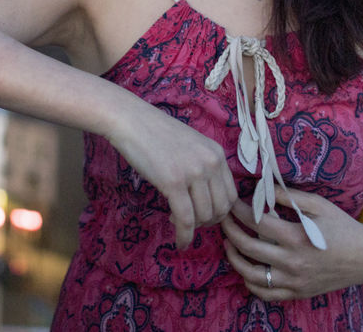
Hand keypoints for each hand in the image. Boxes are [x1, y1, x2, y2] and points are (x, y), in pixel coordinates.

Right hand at [107, 99, 237, 247]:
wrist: (130, 121)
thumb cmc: (155, 133)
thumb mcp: (190, 146)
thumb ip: (203, 167)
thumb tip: (207, 198)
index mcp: (217, 154)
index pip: (231, 196)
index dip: (218, 212)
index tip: (202, 214)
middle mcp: (210, 163)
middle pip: (221, 209)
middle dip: (207, 222)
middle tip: (190, 221)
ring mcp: (193, 172)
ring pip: (204, 216)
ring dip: (192, 227)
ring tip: (176, 221)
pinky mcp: (173, 182)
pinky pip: (185, 219)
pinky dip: (184, 235)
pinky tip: (179, 242)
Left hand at [219, 186, 362, 299]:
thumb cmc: (342, 226)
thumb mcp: (318, 205)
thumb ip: (289, 196)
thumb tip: (262, 187)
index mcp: (296, 238)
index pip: (256, 222)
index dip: (239, 210)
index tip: (232, 202)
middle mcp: (292, 262)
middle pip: (248, 247)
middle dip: (230, 230)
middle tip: (223, 219)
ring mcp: (294, 281)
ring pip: (251, 275)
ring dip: (234, 258)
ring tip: (229, 244)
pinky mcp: (297, 292)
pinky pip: (266, 294)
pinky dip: (250, 283)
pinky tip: (245, 269)